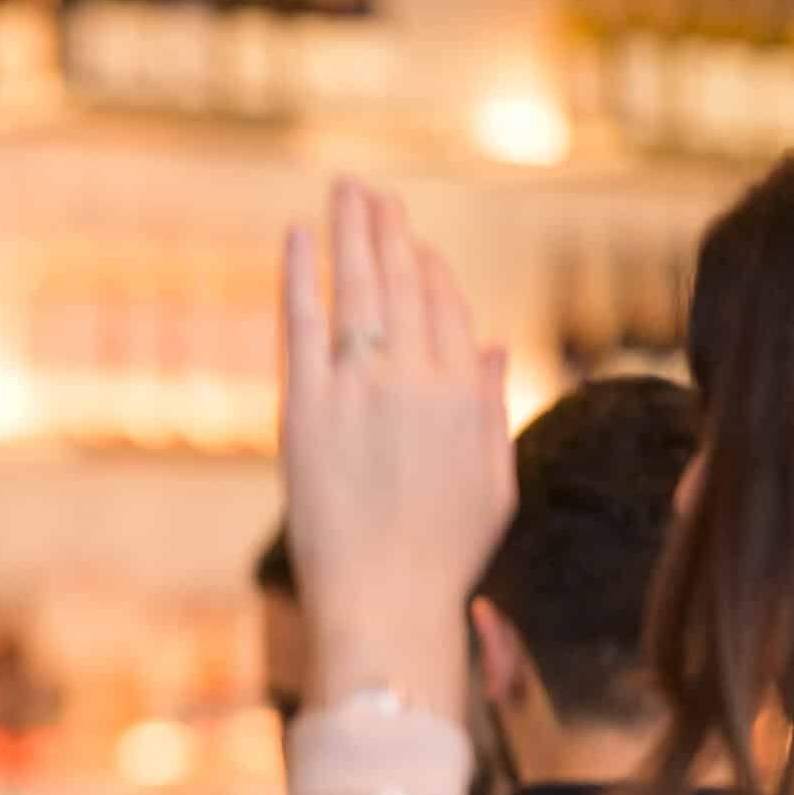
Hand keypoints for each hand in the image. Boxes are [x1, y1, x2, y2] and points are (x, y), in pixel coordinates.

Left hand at [280, 180, 513, 719]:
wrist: (385, 603)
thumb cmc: (442, 557)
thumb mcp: (493, 483)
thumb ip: (494, 407)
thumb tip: (493, 345)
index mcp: (466, 397)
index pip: (449, 310)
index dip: (430, 273)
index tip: (415, 249)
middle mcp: (417, 382)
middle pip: (403, 286)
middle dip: (389, 233)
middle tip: (373, 194)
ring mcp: (359, 391)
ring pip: (358, 290)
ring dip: (352, 233)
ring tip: (346, 192)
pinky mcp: (306, 408)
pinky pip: (303, 323)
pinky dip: (302, 275)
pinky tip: (299, 236)